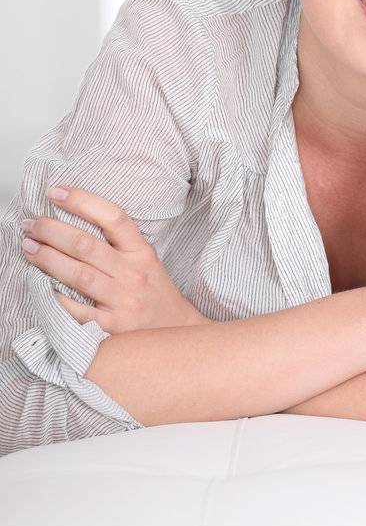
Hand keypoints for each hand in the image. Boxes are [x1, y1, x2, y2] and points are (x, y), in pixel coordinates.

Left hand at [21, 187, 208, 332]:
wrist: (177, 332)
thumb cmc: (156, 294)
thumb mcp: (147, 261)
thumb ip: (119, 245)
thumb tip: (74, 223)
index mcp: (142, 253)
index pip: (114, 218)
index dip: (83, 201)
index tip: (57, 193)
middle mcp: (133, 274)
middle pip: (86, 245)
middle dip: (51, 230)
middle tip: (30, 224)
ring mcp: (122, 301)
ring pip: (77, 274)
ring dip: (46, 258)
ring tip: (28, 247)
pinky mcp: (111, 327)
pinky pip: (75, 310)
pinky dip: (54, 297)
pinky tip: (39, 286)